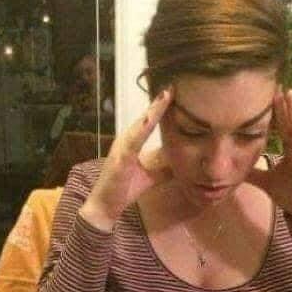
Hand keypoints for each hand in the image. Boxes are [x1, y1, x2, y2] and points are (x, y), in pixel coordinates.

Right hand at [80, 88, 173, 230]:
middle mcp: (126, 140)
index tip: (175, 92)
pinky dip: (143, 128)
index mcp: (133, 142)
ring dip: (153, 110)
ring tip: (166, 95)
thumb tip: (185, 162)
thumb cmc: (125, 189)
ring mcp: (121, 147)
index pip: (150, 122)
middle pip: (145, 117)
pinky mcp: (120, 157)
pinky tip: (152, 117)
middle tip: (173, 85)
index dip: (162, 107)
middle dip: (159, 102)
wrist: (106, 206)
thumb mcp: (151, 176)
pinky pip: (133, 140)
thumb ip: (165, 167)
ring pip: (140, 124)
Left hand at [247, 88, 291, 217]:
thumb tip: (235, 170)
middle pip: (291, 124)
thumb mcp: (266, 182)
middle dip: (287, 106)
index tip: (272, 94)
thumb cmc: (289, 193)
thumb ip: (254, 173)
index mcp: (290, 150)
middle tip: (281, 86)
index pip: (283, 127)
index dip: (278, 111)